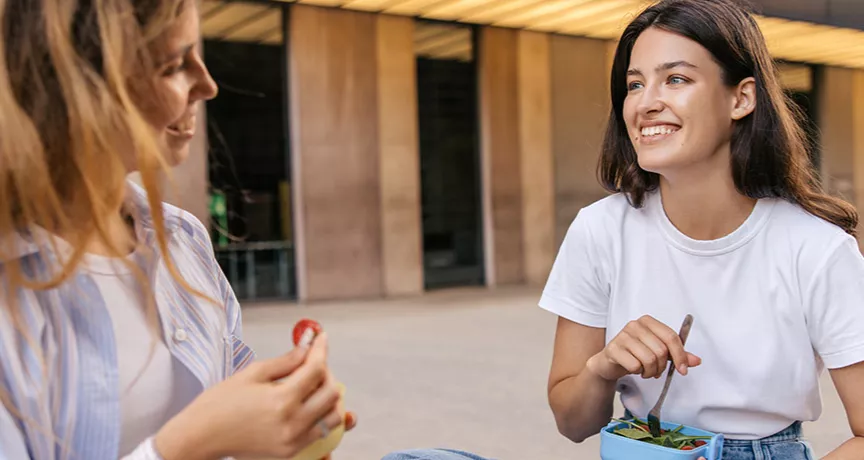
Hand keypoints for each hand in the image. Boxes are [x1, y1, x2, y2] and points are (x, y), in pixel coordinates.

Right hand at [156, 333, 343, 459]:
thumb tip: (308, 343)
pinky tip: (308, 405)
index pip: (316, 369)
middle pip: (332, 392)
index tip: (321, 338)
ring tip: (311, 386)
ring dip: (328, 397)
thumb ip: (286, 360)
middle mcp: (292, 423)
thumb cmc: (220, 402)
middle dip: (326, 372)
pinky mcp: (290, 452)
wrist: (201, 436)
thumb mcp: (253, 373)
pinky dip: (321, 416)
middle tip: (311, 363)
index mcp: (281, 400)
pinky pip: (320, 433)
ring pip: (332, 416)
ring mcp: (293, 441)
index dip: (321, 349)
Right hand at [585, 315, 701, 381]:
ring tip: (645, 370)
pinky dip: (637, 372)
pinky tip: (633, 369)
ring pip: (649, 359)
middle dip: (662, 366)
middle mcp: (635, 325)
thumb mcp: (658, 353)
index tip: (683, 370)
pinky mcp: (613, 349)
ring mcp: (623, 336)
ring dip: (650, 371)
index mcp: (648, 322)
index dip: (680, 356)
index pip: (671, 337)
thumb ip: (677, 355)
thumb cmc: (635, 354)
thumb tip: (696, 360)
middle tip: (656, 371)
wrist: (609, 362)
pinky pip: (634, 365)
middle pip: (661, 350)